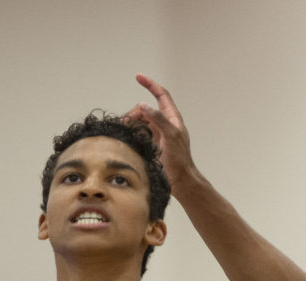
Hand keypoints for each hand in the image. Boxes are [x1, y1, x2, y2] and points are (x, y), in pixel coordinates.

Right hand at [129, 75, 196, 191]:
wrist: (179, 179)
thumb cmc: (179, 159)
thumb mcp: (170, 136)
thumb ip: (158, 119)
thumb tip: (144, 105)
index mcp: (172, 118)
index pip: (161, 95)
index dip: (150, 84)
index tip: (138, 76)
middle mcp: (164, 124)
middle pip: (145, 109)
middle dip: (134, 113)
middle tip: (126, 125)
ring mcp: (157, 133)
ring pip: (140, 121)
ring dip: (131, 124)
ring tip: (127, 133)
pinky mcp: (151, 143)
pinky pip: (138, 132)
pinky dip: (132, 133)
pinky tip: (129, 139)